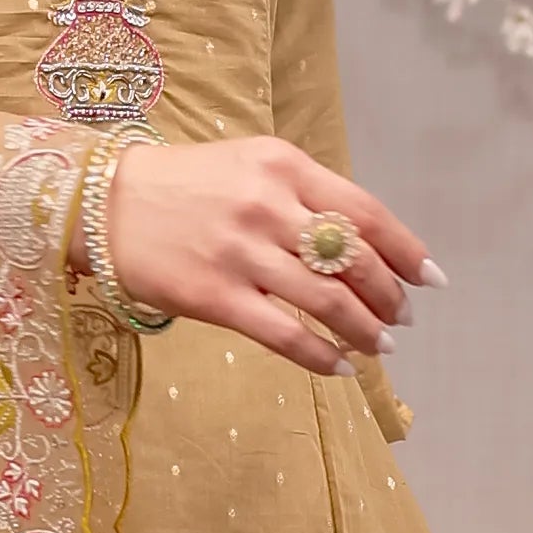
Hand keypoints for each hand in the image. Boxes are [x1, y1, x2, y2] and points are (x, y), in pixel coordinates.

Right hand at [101, 136, 435, 375]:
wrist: (103, 205)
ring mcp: (240, 253)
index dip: (406, 250)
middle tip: (402, 316)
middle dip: (389, 295)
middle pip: (353, 260)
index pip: (365, 212)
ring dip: (365, 330)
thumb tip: (362, 245)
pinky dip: (322, 356)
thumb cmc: (186, 186)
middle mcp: (266, 205)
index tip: (430, 277)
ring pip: (326, 301)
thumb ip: (304, 195)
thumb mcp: (250, 165)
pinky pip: (284, 334)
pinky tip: (341, 367)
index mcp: (283, 166)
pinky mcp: (214, 296)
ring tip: (381, 344)